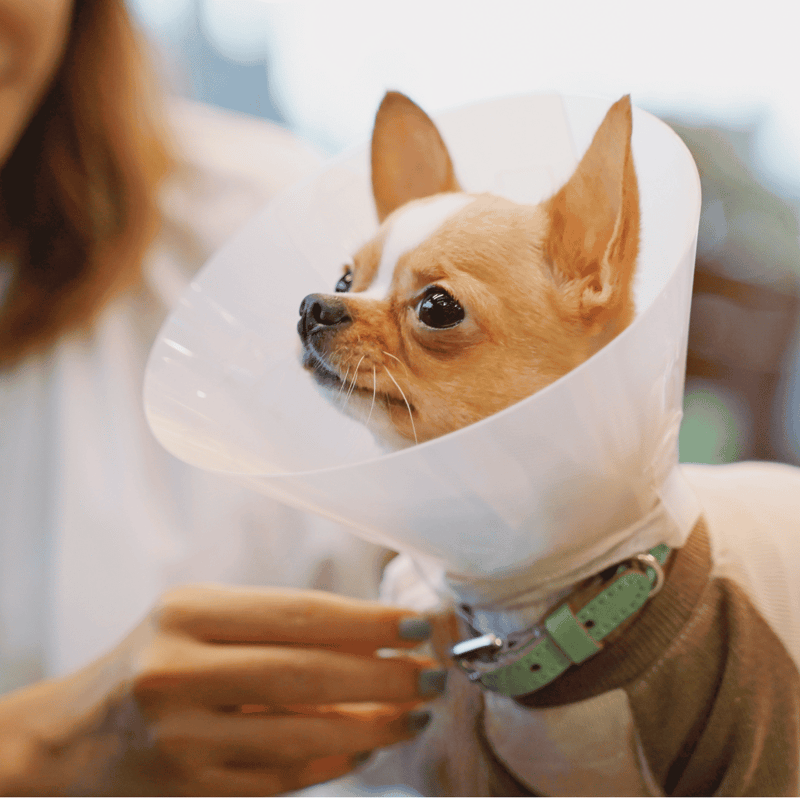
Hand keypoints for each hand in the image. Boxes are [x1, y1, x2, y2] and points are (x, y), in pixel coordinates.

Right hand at [0, 585, 445, 795]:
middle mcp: (179, 670)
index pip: (301, 614)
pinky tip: (369, 747)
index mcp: (188, 612)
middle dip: (384, 675)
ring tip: (414, 713)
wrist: (77, 733)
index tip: (418, 627)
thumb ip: (279, 628)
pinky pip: (282, 777)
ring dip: (372, 725)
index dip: (368, 623)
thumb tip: (378, 640)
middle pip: (309, 673)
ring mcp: (183, 736)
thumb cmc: (158, 656)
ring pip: (303, 734)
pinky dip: (335, 763)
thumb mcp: (203, 619)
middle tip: (433, 674)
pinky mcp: (191, 786)